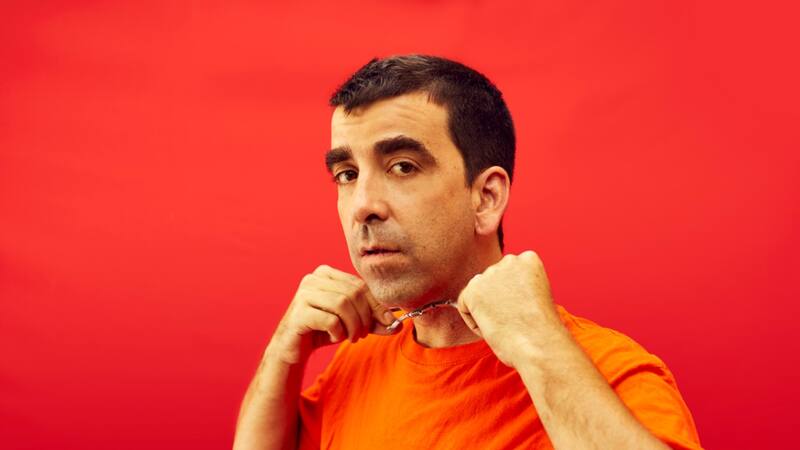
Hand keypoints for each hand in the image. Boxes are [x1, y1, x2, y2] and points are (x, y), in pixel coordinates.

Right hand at [266, 265, 398, 364]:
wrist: (292, 347)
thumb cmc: (323, 330)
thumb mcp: (352, 323)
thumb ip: (373, 321)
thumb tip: (397, 325)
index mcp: (327, 273)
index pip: (361, 285)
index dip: (378, 305)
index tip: (388, 322)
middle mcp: (314, 278)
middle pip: (354, 293)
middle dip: (365, 317)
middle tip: (363, 334)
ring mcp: (304, 293)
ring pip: (343, 304)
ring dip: (353, 325)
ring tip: (351, 337)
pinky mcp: (298, 312)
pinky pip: (330, 319)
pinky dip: (338, 332)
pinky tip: (334, 337)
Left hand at [456, 250, 567, 367]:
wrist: (539, 344)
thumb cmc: (541, 329)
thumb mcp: (536, 296)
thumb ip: (517, 286)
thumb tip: (495, 293)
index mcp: (528, 259)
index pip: (509, 275)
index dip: (515, 297)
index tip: (525, 311)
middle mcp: (508, 261)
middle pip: (492, 282)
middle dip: (497, 301)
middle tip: (514, 320)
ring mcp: (489, 273)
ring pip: (478, 294)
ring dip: (486, 310)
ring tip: (506, 324)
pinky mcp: (473, 290)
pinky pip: (465, 307)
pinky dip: (475, 323)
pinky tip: (494, 328)